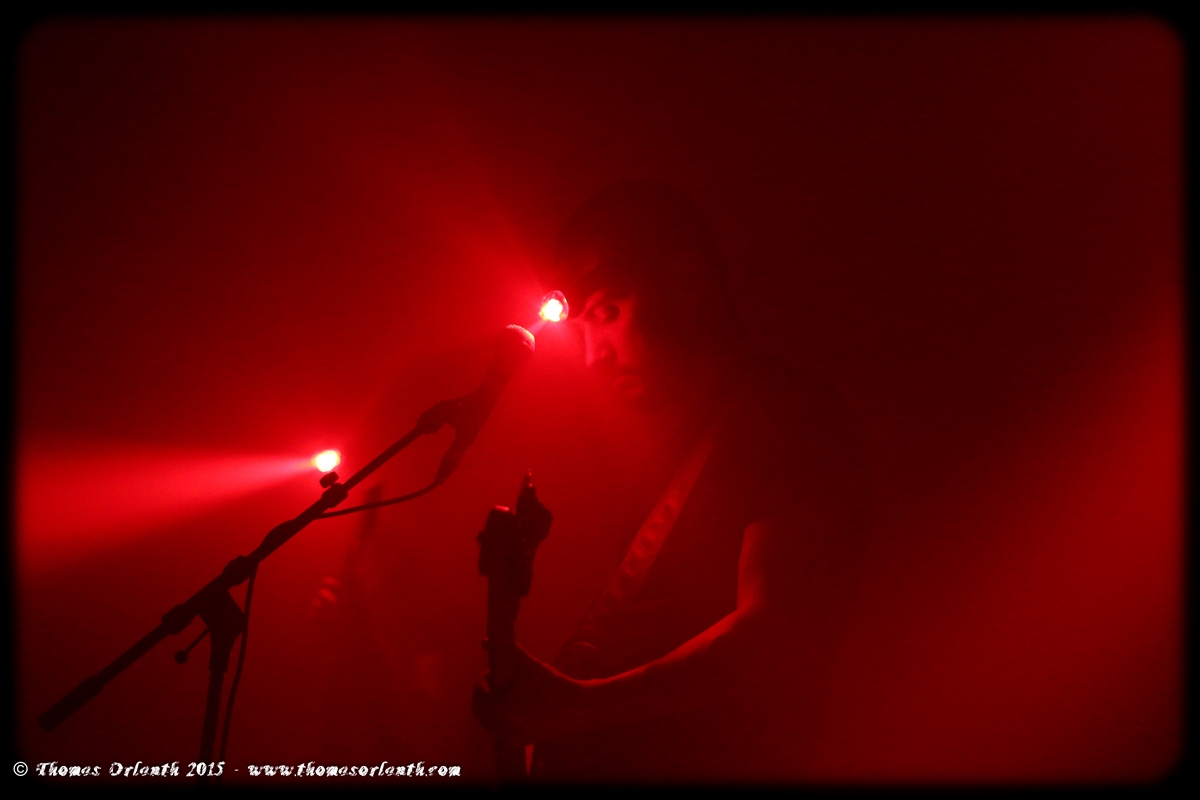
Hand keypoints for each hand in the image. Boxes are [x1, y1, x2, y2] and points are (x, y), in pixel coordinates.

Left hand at [472, 642, 590, 743]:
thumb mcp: (526, 663)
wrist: (575, 707)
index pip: (478, 694)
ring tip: (508, 694)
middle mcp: (501, 727)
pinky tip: (515, 707)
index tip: (496, 674)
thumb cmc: (548, 682)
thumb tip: (483, 641)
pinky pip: (501, 731)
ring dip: (492, 708)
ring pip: (489, 721)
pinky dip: (502, 720)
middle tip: (501, 685)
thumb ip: (504, 651)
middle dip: (486, 696)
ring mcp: (510, 737)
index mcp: (499, 708)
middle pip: (480, 710)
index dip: (484, 681)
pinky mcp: (519, 742)